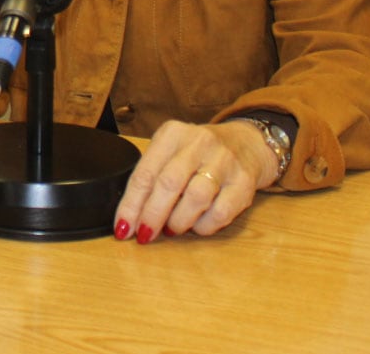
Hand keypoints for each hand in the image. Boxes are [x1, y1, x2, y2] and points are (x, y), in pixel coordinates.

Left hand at [113, 118, 277, 241]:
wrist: (247, 144)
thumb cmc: (198, 154)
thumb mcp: (171, 151)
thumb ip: (152, 176)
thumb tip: (130, 216)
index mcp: (172, 134)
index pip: (145, 172)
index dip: (131, 204)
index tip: (122, 227)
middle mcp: (199, 143)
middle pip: (169, 184)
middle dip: (152, 215)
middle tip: (144, 234)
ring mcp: (224, 161)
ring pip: (195, 199)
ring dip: (178, 222)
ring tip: (172, 229)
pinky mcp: (244, 183)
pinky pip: (220, 213)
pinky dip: (203, 226)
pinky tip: (197, 226)